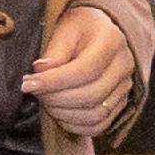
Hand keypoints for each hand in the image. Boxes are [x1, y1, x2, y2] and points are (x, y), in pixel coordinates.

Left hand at [24, 0, 137, 137]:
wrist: (104, 30)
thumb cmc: (82, 27)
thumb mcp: (66, 29)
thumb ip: (54, 52)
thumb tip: (39, 73)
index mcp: (112, 41)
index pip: (84, 71)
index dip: (53, 82)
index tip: (28, 84)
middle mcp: (125, 66)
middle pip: (90, 95)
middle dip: (55, 99)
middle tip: (34, 92)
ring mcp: (126, 86)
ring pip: (96, 114)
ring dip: (64, 115)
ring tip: (46, 102)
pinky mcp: (122, 102)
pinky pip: (101, 125)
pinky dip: (77, 127)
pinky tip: (60, 115)